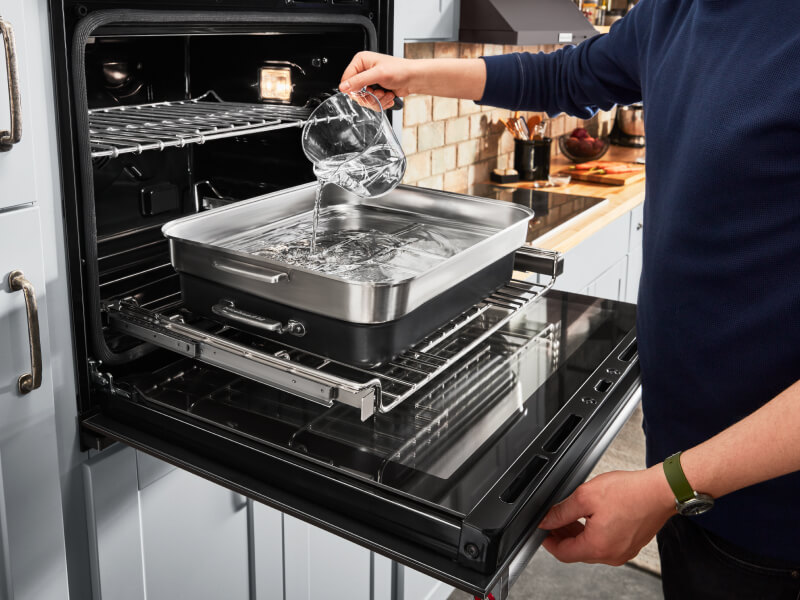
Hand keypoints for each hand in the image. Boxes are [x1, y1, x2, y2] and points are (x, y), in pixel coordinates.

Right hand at [340, 52, 416, 108]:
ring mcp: (369, 82)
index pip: (346, 79)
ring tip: (386, 94)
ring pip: (364, 99)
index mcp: (361, 61)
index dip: (354, 89)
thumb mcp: (378, 74)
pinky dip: (381, 102)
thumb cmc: (400, 70)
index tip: (365, 92)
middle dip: (369, 96)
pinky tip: (388, 96)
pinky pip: (372, 102)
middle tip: (379, 92)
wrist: (413, 78)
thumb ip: (359, 81)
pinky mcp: (375, 90)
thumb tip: (344, 87)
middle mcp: (363, 71)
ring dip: (377, 100)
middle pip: (355, 92)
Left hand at [539, 466, 675, 565]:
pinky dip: (593, 533)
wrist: (660, 491)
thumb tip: (546, 519)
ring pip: (591, 548)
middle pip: (577, 552)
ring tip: (570, 516)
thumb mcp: (585, 496)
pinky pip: (605, 543)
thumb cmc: (630, 493)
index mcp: (597, 547)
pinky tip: (590, 518)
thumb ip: (561, 511)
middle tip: (554, 520)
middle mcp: (611, 555)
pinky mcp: (630, 545)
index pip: (563, 553)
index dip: (548, 541)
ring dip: (578, 534)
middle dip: (562, 536)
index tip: (542, 530)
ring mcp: (623, 552)